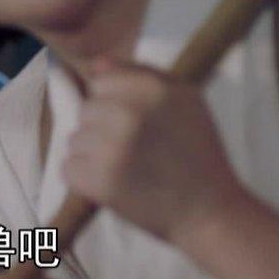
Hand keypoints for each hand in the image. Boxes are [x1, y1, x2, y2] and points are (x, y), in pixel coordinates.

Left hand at [61, 58, 248, 244]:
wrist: (210, 212)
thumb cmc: (199, 154)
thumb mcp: (186, 99)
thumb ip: (142, 74)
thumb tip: (97, 65)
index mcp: (153, 89)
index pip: (101, 82)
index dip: (114, 103)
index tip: (136, 124)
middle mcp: (129, 114)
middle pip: (86, 110)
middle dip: (103, 129)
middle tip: (135, 151)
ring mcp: (111, 148)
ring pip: (75, 139)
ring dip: (94, 155)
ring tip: (128, 169)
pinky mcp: (99, 181)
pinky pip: (69, 168)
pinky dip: (85, 179)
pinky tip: (113, 185)